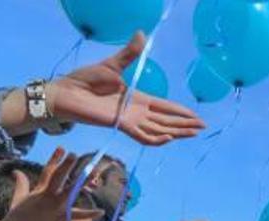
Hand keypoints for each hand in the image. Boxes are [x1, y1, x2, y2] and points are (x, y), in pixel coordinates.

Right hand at [1, 147, 102, 220]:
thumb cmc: (16, 219)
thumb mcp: (18, 199)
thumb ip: (21, 184)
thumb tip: (16, 171)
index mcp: (39, 191)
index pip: (49, 171)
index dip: (55, 159)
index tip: (62, 148)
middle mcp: (48, 195)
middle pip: (58, 177)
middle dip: (65, 165)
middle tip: (73, 154)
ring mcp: (56, 206)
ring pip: (71, 190)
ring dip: (82, 181)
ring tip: (93, 172)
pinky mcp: (61, 217)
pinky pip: (77, 216)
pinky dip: (89, 215)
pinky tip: (102, 212)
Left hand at [47, 32, 204, 144]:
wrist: (67, 91)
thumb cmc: (86, 79)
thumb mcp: (113, 64)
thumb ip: (130, 53)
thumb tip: (141, 34)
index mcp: (138, 98)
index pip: (166, 107)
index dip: (181, 112)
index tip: (196, 116)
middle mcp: (137, 112)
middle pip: (167, 121)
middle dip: (185, 125)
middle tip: (202, 127)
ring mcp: (130, 120)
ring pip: (159, 130)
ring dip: (176, 132)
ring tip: (193, 133)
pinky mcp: (120, 125)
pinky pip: (142, 136)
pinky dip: (156, 139)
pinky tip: (169, 137)